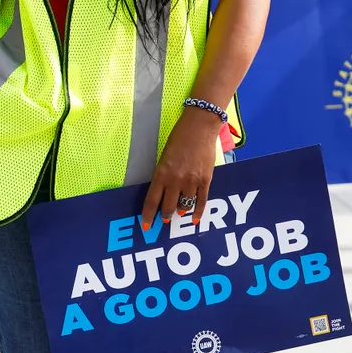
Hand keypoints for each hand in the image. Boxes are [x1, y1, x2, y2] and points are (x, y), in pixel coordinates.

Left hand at [141, 109, 221, 227]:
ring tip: (179, 212)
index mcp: (161, 174)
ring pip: (184, 205)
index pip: (152, 201)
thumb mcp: (164, 157)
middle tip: (165, 219)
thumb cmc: (179, 139)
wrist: (200, 127)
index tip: (146, 226)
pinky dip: (197, 212)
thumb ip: (163, 176)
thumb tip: (164, 193)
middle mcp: (175, 180)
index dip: (148, 216)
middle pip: (168, 207)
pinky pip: (201, 201)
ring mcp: (191, 181)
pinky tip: (195, 219)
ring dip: (181, 211)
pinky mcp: (205, 180)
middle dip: (166, 215)